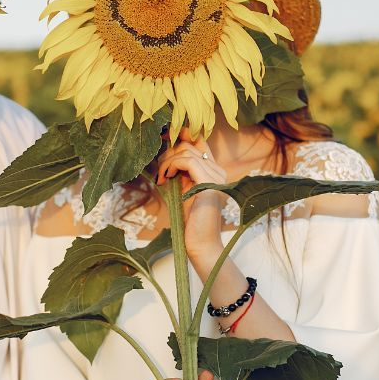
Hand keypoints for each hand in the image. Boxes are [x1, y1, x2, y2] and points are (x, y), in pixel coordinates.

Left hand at [157, 129, 226, 263]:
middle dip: (169, 152)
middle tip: (160, 170)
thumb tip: (165, 154)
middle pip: (191, 144)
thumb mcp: (183, 191)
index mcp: (214, 172)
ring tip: (161, 178)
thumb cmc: (190, 221)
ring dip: (167, 162)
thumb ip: (180, 173)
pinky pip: (188, 162)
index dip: (182, 135)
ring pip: (187, 151)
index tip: (164, 138)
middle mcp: (218, 171)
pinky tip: (165, 179)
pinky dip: (171, 166)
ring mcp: (216, 177)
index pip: (200, 142)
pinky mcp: (208, 184)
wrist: (201, 245)